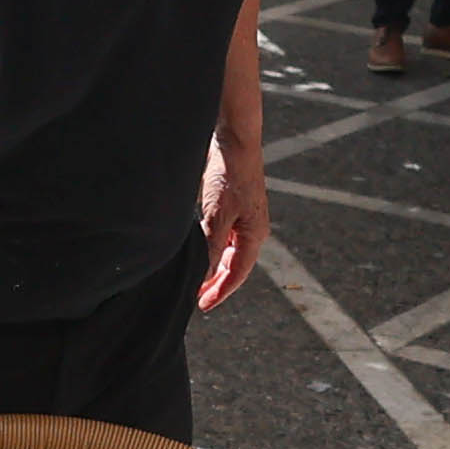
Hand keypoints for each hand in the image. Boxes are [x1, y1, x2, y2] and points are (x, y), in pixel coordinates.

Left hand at [198, 141, 268, 311]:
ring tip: (195, 281)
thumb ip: (211, 247)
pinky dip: (211, 250)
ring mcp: (243, 219)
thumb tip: (203, 275)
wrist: (233, 142)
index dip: (220, 291)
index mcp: (254, 235)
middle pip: (234, 266)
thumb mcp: (217, 215)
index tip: (202, 306)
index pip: (237, 273)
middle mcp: (251, 230)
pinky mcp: (232, 207)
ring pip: (227, 253)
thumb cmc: (230, 176)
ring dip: (212, 268)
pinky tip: (198, 253)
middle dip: (215, 283)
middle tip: (196, 299)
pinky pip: (222, 237)